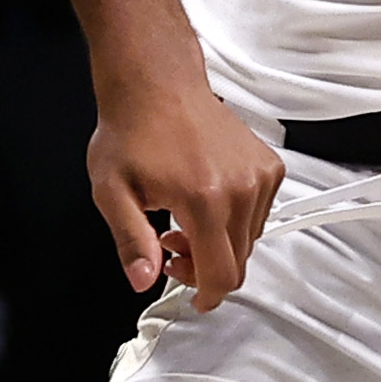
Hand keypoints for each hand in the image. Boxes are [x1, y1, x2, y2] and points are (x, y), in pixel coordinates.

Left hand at [85, 75, 280, 301]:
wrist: (157, 84)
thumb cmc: (132, 131)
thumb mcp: (111, 191)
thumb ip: (131, 241)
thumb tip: (144, 279)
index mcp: (204, 199)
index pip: (221, 273)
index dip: (206, 296)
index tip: (192, 297)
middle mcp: (241, 188)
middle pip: (238, 261)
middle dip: (204, 267)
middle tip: (169, 246)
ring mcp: (260, 175)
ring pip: (249, 240)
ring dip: (219, 243)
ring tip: (183, 220)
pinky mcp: (269, 165)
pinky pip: (259, 214)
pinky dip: (235, 220)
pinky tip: (205, 203)